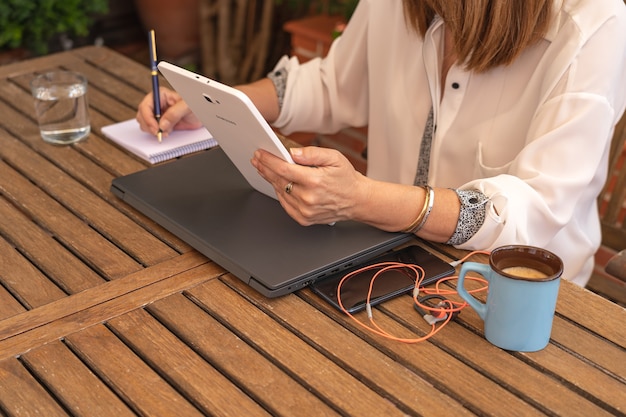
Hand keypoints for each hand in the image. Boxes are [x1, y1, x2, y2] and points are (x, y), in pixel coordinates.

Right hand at [136, 87, 201, 137]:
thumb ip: (174, 114)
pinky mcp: (161, 123)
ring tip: (165, 132)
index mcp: (160, 95)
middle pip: (142, 115)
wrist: (202, 115)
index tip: (155, 127)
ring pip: (145, 123)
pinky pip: (153, 129)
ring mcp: (158, 114)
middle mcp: (157, 104)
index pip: (146, 106)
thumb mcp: (186, 107)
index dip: (147, 118)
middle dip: (149, 125)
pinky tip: (166, 133)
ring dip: (153, 130)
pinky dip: (157, 133)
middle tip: (159, 133)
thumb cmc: (196, 105)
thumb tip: (162, 124)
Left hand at [251, 146, 367, 224]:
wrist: (357, 200)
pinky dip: (279, 192)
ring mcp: (305, 210)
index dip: (268, 160)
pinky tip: (277, 183)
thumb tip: (292, 153)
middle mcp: (308, 198)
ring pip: (279, 192)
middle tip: (257, 159)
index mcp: (315, 181)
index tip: (260, 154)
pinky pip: (285, 204)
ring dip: (270, 179)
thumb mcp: (334, 158)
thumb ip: (312, 153)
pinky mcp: (304, 219)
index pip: (283, 169)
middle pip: (278, 180)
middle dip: (265, 168)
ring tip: (264, 168)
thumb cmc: (346, 179)